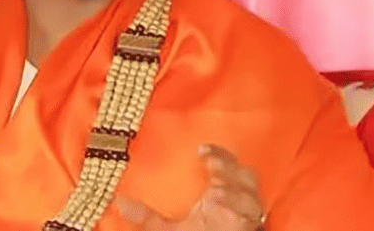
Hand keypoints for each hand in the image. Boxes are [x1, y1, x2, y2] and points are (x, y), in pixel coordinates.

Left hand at [116, 144, 264, 230]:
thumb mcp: (167, 227)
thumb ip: (146, 215)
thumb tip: (118, 202)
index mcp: (220, 189)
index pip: (228, 162)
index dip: (219, 153)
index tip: (200, 150)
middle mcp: (238, 198)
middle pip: (246, 176)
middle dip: (231, 171)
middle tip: (213, 170)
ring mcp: (247, 214)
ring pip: (252, 196)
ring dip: (236, 195)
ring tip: (216, 196)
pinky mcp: (252, 226)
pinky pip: (255, 217)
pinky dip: (244, 213)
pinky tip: (227, 212)